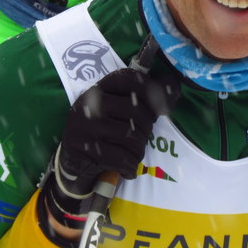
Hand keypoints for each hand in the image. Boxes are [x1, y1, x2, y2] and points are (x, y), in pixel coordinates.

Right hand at [42, 67, 180, 228]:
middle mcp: (90, 101)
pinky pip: (121, 157)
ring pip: (130, 136)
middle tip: (141, 138)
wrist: (73, 161)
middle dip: (146, 129)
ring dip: (139, 150)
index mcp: (100, 87)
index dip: (151, 90)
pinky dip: (130, 166)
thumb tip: (174, 85)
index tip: (161, 108)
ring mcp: (84, 125)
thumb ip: (143, 97)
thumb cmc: (105, 130)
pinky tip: (129, 168)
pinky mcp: (83, 148)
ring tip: (134, 154)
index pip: (130, 78)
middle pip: (135, 111)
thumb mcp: (118, 108)